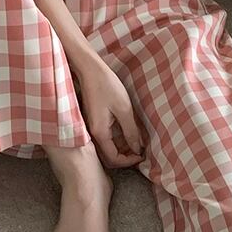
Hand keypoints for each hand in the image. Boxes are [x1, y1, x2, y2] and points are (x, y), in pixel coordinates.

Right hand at [75, 54, 144, 168]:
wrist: (90, 70)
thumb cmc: (106, 85)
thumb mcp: (124, 108)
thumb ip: (131, 131)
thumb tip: (138, 148)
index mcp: (100, 133)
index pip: (113, 159)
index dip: (129, 161)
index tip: (142, 155)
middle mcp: (93, 134)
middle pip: (109, 156)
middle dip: (126, 156)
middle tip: (141, 150)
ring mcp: (92, 128)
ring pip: (107, 147)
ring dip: (122, 148)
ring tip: (137, 141)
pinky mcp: (93, 122)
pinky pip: (105, 138)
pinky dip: (117, 140)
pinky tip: (128, 132)